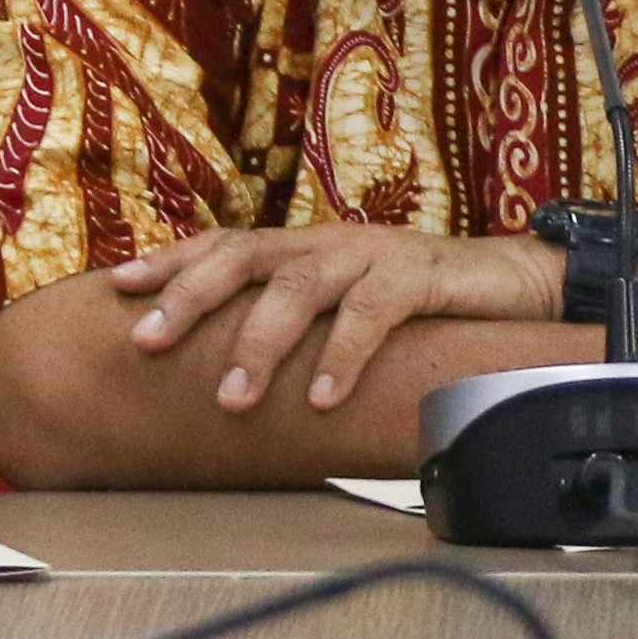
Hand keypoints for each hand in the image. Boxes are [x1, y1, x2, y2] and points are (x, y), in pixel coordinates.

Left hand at [110, 226, 559, 415]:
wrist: (521, 284)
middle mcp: (333, 241)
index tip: (117, 286)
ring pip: (301, 284)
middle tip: (146, 341)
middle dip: (190, 296)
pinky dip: (343, 355)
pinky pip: (374, 311)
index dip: (172, 261)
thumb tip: (229, 377)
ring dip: (260, 341)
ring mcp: (377, 253)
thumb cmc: (427, 306)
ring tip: (233, 397)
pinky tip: (323, 397)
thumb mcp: (351, 309)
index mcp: (310, 247)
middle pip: (247, 254)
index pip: (228, 243)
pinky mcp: (424, 273)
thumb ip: (304, 327)